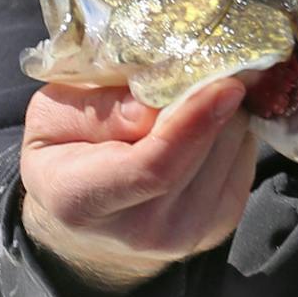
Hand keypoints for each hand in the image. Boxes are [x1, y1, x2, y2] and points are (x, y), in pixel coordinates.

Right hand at [19, 78, 256, 292]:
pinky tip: (203, 121)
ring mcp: (186, 235)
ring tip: (195, 94)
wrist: (84, 222)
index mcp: (84, 201)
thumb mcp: (54, 116)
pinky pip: (243, 161)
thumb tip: (151, 104)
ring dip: (224, 114)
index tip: (224, 83)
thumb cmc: (64, 155)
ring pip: (232, 153)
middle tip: (211, 61)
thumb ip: (98, 108)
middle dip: (215, 102)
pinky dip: (230, 131)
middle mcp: (142, 231)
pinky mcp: (219, 226)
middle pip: (204, 155)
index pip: (154, 167)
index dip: (194, 122)